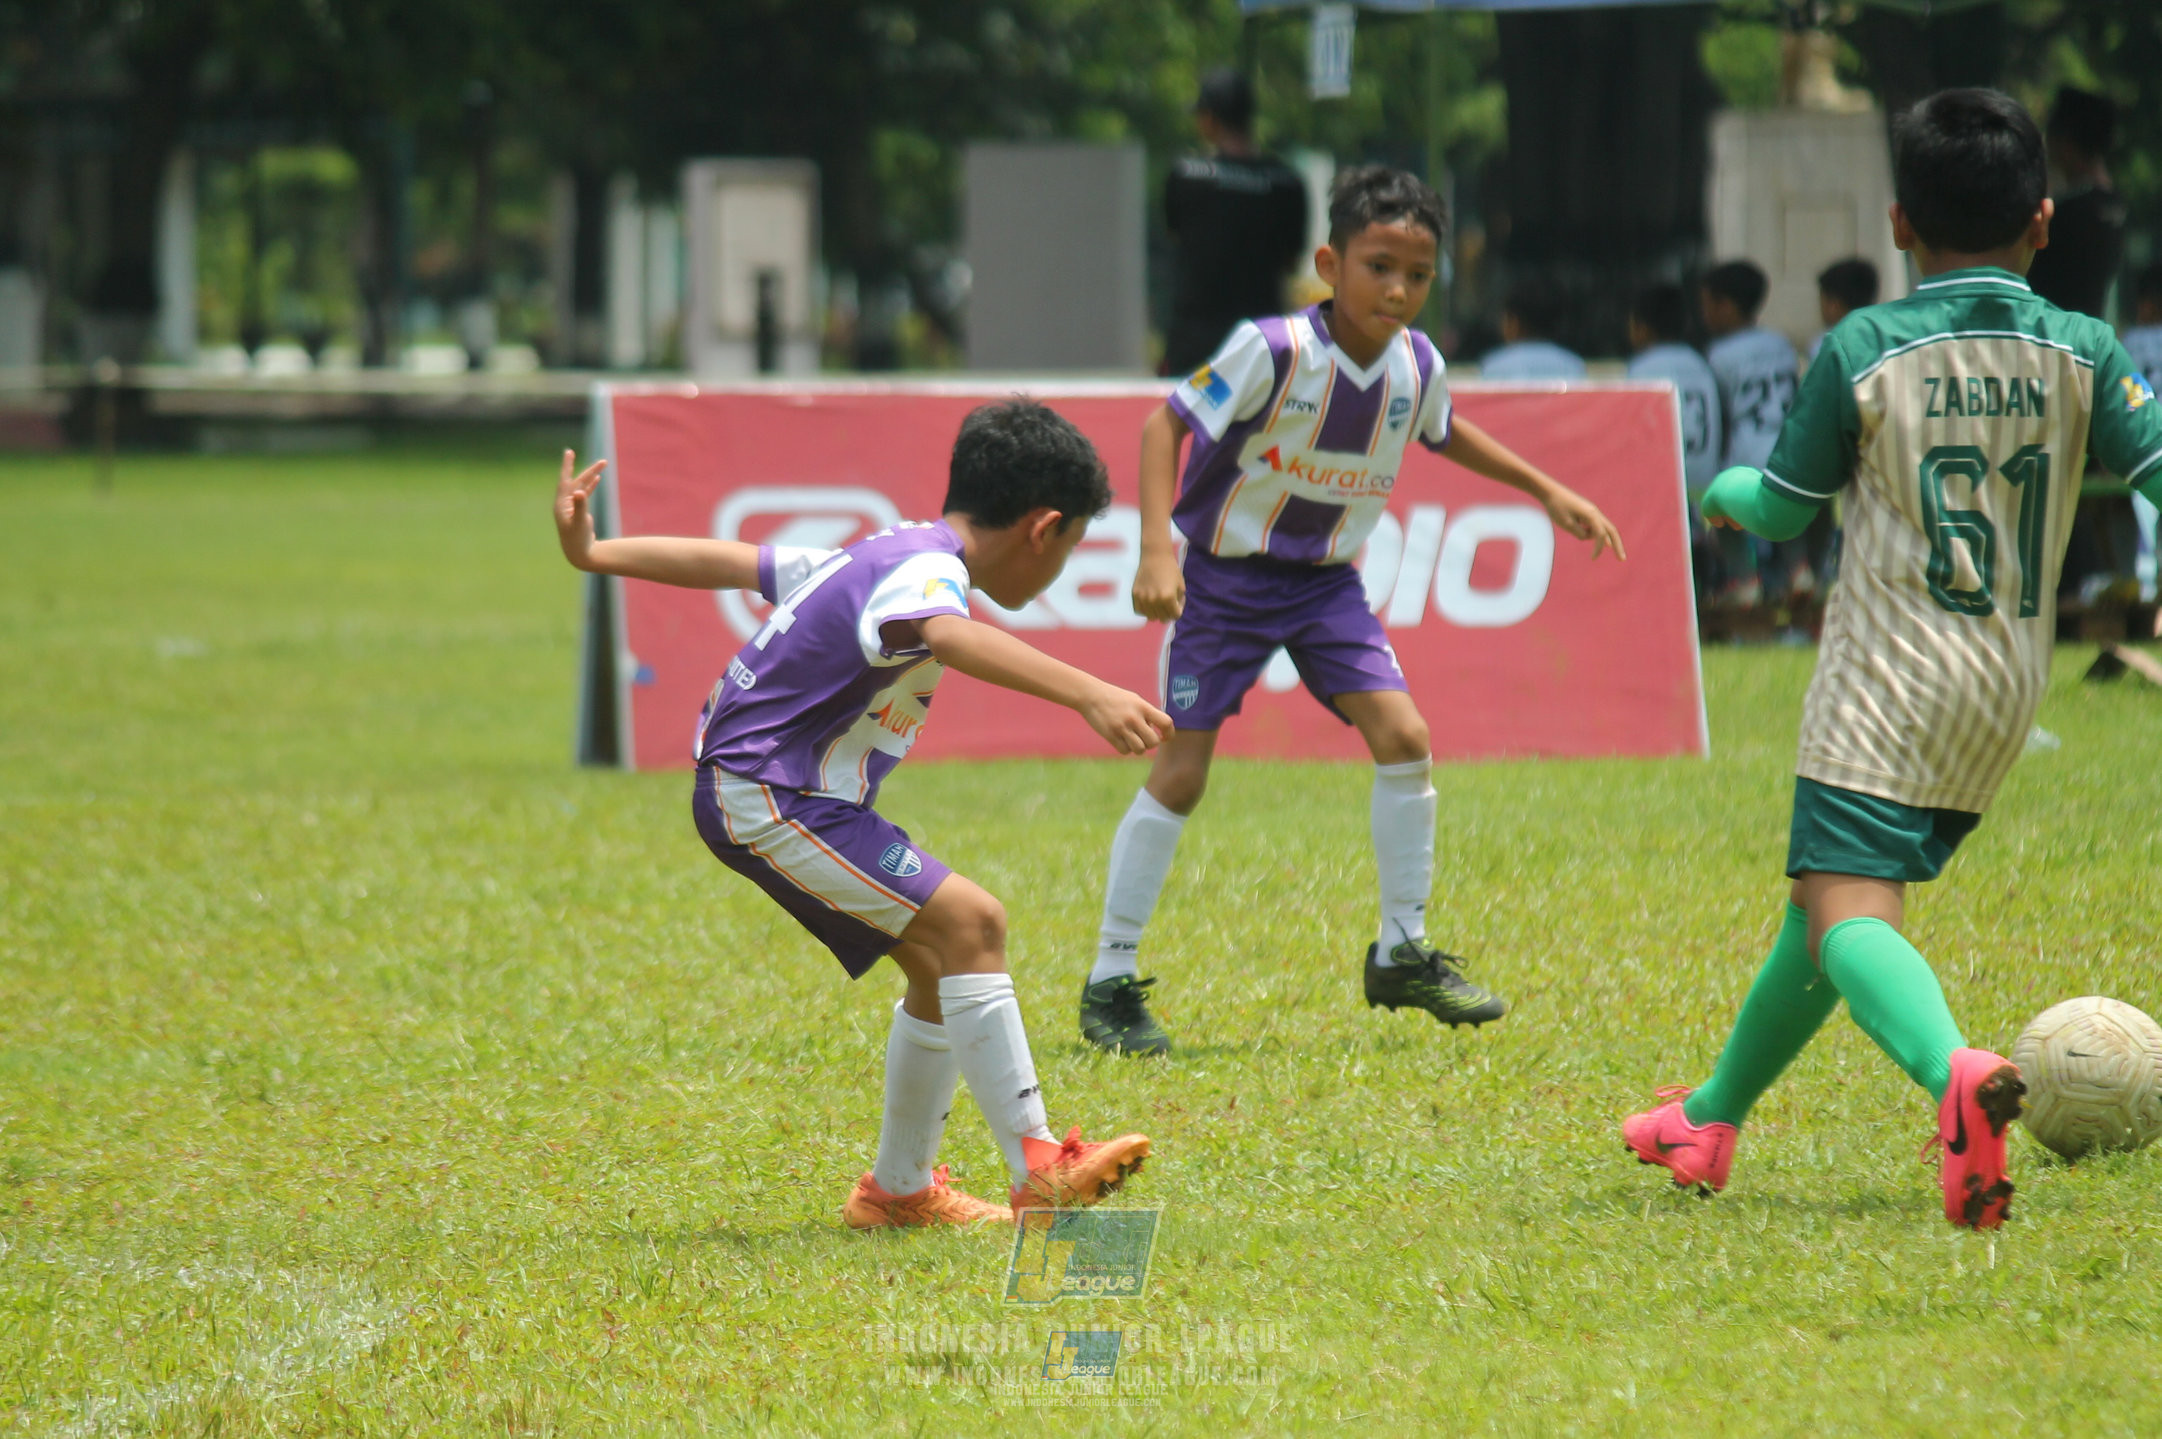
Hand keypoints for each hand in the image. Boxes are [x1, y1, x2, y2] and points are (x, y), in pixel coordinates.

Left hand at [555, 449, 607, 569]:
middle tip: (602, 461)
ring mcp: (571, 506)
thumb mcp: (579, 522)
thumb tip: (579, 491)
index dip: (567, 466)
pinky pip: (584, 494)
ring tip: (602, 464)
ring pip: (582, 486)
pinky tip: (597, 479)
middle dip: (589, 471)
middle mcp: (565, 503)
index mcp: (561, 504)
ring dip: (591, 476)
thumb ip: (580, 506)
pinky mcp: (578, 511)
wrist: (578, 553)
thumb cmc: (577, 539)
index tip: (569, 452)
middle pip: (577, 482)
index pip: (565, 480)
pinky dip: (590, 486)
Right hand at [1079, 683, 1174, 755]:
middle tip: (1143, 738)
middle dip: (1150, 743)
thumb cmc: (1115, 698)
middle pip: (1153, 742)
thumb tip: (1158, 731)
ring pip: (1140, 749)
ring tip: (1131, 739)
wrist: (1091, 695)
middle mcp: (1134, 717)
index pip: (1166, 723)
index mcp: (1143, 707)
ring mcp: (1122, 727)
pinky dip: (1125, 749)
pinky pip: (1125, 751)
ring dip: (1138, 748)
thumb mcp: (1135, 700)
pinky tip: (1121, 740)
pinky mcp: (1110, 735)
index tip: (1164, 737)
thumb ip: (1147, 714)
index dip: (1169, 733)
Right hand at [1131, 548, 1185, 620]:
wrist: (1155, 556)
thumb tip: (1173, 614)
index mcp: (1168, 597)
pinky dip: (1146, 610)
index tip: (1177, 603)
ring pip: (1151, 617)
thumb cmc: (1171, 569)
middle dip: (1168, 613)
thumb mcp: (1181, 586)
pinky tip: (1149, 602)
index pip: (1175, 616)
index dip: (1178, 610)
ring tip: (1159, 604)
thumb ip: (1179, 601)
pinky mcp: (1135, 595)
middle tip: (1169, 604)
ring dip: (1157, 613)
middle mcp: (1155, 600)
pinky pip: (1140, 611)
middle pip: (1163, 618)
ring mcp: (1143, 598)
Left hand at [1543, 486, 1625, 560]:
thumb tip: (1590, 537)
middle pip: (1612, 531)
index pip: (1601, 535)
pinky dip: (1591, 532)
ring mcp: (1593, 512)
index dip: (1598, 548)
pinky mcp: (1588, 513)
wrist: (1551, 492)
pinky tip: (1585, 530)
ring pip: (1601, 529)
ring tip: (1573, 524)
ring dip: (1595, 537)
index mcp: (1591, 514)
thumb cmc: (1557, 507)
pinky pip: (1593, 526)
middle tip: (1622, 560)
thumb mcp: (1567, 524)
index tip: (1593, 559)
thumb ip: (1580, 533)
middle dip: (1618, 546)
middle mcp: (1595, 512)